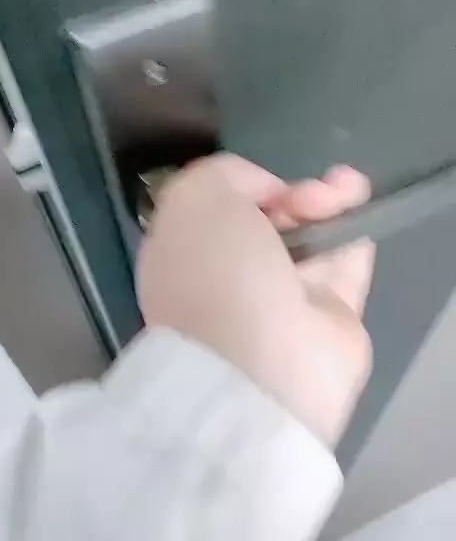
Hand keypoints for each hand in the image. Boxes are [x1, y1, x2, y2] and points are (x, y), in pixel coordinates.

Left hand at [136, 154, 374, 446]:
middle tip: (305, 198)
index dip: (243, 188)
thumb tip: (264, 192)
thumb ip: (223, 175)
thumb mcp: (196, 198)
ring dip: (327, 201)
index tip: (261, 186)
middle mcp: (229, 281)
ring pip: (308, 237)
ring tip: (344, 188)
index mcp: (184, 258)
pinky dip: (353, 230)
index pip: (215, 213)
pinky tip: (357, 204)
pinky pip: (343, 262)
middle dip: (291, 195)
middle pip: (267, 222)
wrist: (263, 366)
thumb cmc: (219, 276)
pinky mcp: (329, 319)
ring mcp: (281, 303)